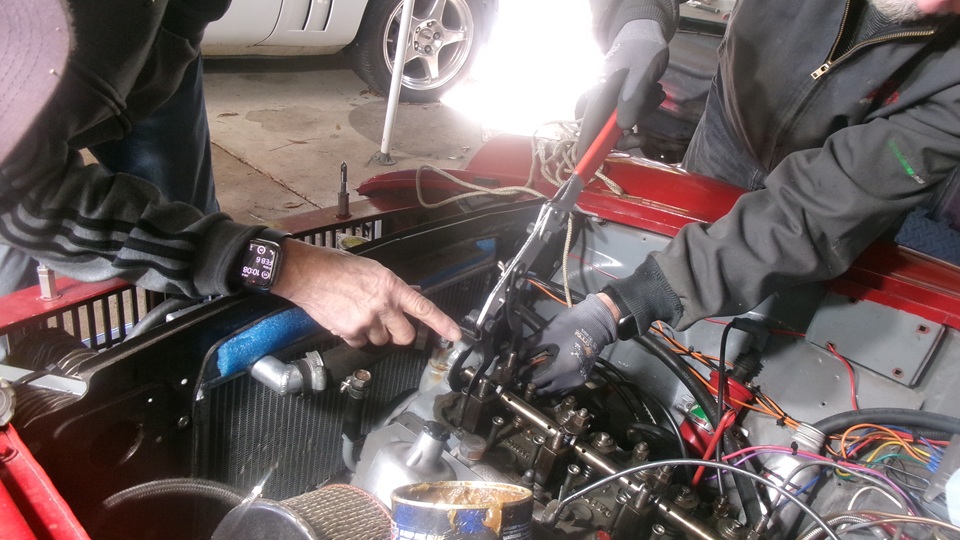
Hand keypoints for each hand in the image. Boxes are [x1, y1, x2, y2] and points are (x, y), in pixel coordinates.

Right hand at [270, 239, 461, 347]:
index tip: (454, 335)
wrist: (308, 274)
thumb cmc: (337, 267)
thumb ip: (393, 287)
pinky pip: (360, 343)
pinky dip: (356, 335)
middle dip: (400, 334)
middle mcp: (383, 305)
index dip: (442, 324)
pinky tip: (347, 319)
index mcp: (391, 286)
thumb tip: (412, 294)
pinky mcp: (349, 332)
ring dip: (375, 333)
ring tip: (359, 314)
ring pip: (381, 341)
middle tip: (389, 324)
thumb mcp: (372, 270)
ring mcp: (366, 320)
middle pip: (405, 336)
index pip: (423, 308)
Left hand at [521, 294, 617, 394]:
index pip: (534, 378)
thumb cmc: (570, 324)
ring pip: (552, 392)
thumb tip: (518, 358)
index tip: (516, 371)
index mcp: (561, 365)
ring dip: (541, 386)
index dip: (522, 375)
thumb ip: (530, 348)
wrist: (596, 324)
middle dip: (530, 382)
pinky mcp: (580, 380)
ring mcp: (576, 381)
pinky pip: (561, 389)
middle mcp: (569, 378)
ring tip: (534, 377)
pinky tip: (547, 377)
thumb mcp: (547, 333)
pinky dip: (552, 386)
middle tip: (523, 375)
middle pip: (542, 388)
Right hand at [576, 19, 668, 158]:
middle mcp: (599, 102)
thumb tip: (624, 126)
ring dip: (638, 119)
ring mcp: (608, 103)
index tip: (584, 173)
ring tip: (655, 96)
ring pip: (618, 128)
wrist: (645, 35)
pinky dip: (641, 113)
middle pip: (603, 134)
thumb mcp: (642, 71)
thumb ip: (633, 96)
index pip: (588, 129)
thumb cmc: (642, 50)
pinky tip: (654, 96)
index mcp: (599, 95)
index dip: (585, 152)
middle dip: (624, 138)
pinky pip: (627, 119)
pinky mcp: (619, 103)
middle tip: (642, 136)